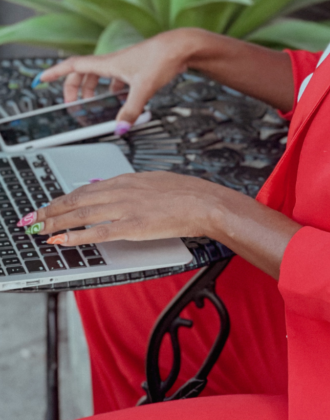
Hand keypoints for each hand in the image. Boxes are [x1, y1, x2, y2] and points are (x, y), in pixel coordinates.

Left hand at [26, 172, 224, 245]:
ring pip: (81, 214)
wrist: (204, 201)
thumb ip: (132, 188)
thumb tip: (116, 192)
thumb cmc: (186, 194)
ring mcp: (125, 208)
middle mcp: (121, 190)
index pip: (86, 188)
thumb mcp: (154, 182)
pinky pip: (97, 232)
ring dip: (56, 222)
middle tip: (35, 218)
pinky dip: (76, 236)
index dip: (64, 198)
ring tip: (40, 230)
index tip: (51, 204)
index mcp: (127, 179)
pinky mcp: (133, 225)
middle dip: (51, 210)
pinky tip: (62, 240)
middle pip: (77, 200)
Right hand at [36, 30, 196, 128]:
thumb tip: (119, 128)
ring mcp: (125, 65)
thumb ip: (130, 110)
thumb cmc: (162, 58)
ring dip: (92, 89)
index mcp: (108, 64)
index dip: (56, 73)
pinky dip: (112, 90)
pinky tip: (119, 99)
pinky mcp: (137, 68)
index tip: (41, 79)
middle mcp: (113, 62)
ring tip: (91, 104)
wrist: (182, 46)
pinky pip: (116, 80)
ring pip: (100, 76)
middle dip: (73, 88)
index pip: (74, 66)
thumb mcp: (143, 88)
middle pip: (84, 74)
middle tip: (70, 103)